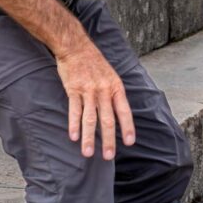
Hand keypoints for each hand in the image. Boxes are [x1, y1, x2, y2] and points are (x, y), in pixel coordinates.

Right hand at [55, 42, 134, 159]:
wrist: (76, 46)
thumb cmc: (95, 62)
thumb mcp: (112, 76)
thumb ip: (114, 94)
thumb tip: (119, 113)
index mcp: (116, 88)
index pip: (124, 112)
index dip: (128, 127)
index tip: (130, 142)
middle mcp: (104, 91)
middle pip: (107, 120)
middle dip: (108, 140)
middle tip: (108, 156)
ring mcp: (88, 91)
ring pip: (90, 119)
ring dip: (88, 138)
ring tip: (88, 153)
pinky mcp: (73, 90)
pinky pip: (74, 110)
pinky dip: (73, 124)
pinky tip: (73, 137)